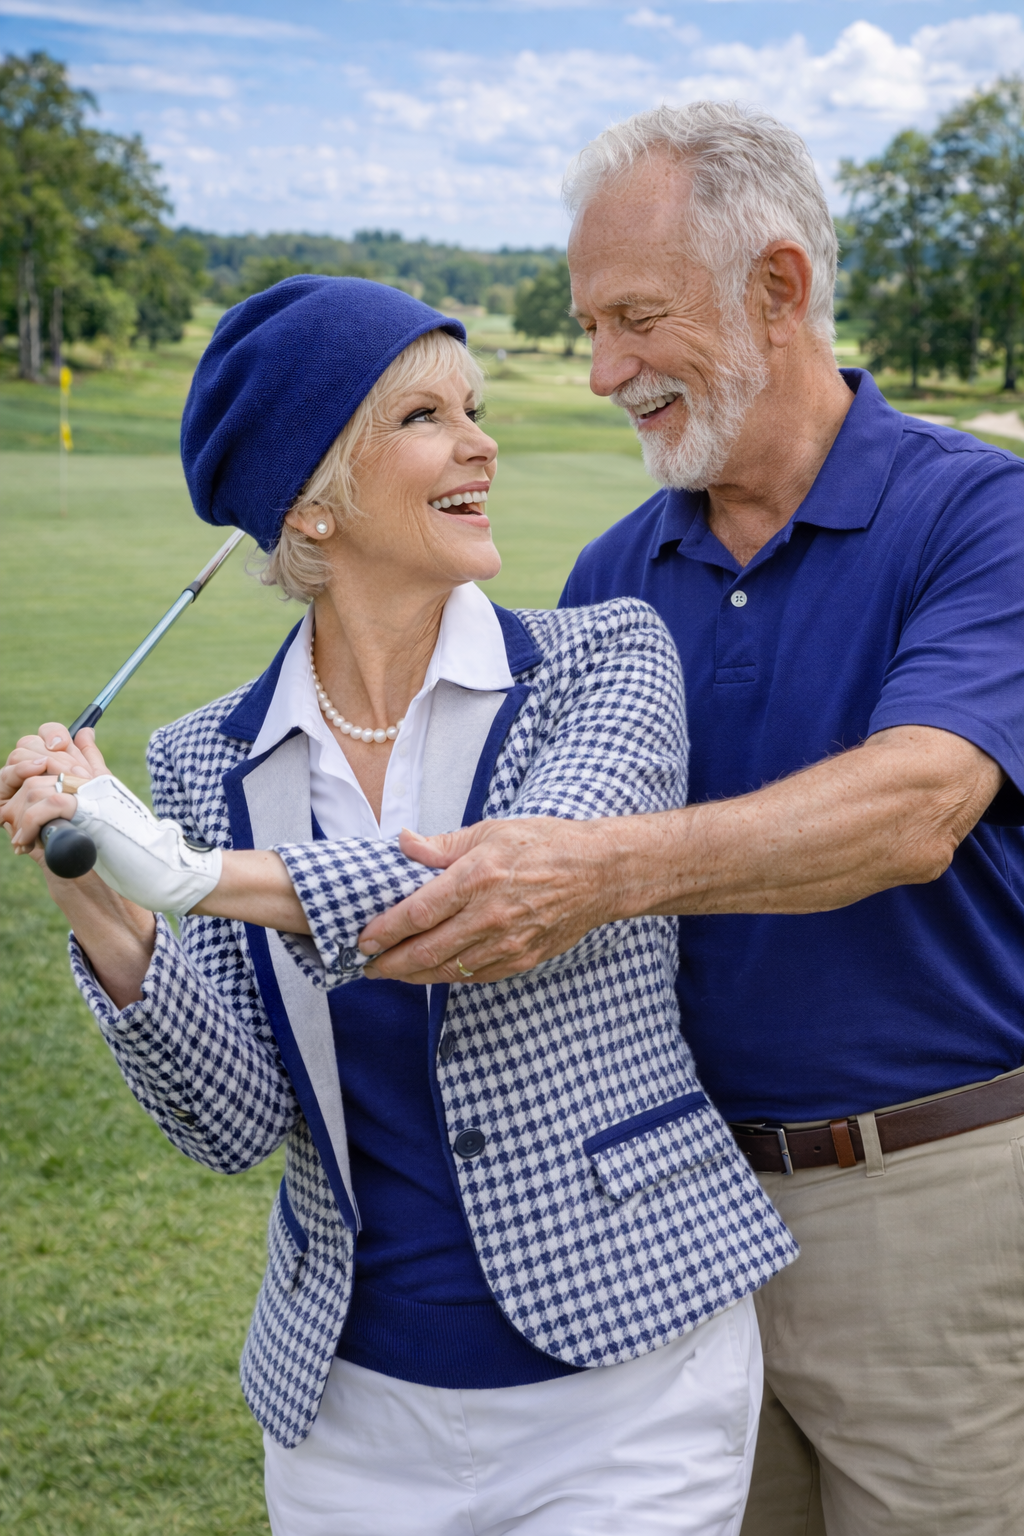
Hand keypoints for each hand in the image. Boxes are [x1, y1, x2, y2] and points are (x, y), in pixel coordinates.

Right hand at [1, 723, 108, 864]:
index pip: (47, 734)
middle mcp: (31, 773)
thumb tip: (85, 731)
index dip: (53, 734)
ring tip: (56, 789)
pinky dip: (17, 783)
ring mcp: (15, 790)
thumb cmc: (92, 824)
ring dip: (35, 771)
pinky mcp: (4, 808)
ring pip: (14, 762)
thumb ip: (90, 759)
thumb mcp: (96, 789)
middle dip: (50, 756)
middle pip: (27, 744)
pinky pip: (2, 786)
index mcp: (54, 763)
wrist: (83, 859)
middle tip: (73, 776)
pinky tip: (32, 790)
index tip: (63, 745)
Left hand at [357, 817, 621, 983]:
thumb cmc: (546, 844)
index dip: (385, 930)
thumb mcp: (492, 831)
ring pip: (448, 969)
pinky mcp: (522, 959)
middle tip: (368, 965)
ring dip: (414, 975)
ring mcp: (508, 942)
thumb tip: (404, 844)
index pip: (418, 912)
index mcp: (478, 877)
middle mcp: (490, 915)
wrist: (600, 872)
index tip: (362, 939)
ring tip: (392, 972)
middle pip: (426, 950)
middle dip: (390, 963)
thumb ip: (443, 845)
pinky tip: (432, 972)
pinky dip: (448, 976)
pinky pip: (475, 975)